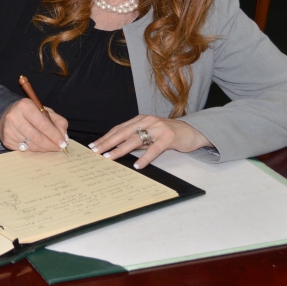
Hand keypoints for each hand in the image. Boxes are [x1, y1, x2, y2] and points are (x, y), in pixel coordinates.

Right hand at [0, 99, 68, 152]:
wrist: (6, 114)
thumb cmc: (30, 113)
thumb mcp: (45, 111)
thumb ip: (58, 122)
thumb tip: (64, 137)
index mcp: (25, 106)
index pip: (43, 124)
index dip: (54, 135)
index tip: (63, 143)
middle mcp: (14, 117)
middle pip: (37, 137)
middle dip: (51, 145)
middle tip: (59, 148)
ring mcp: (9, 130)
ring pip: (31, 145)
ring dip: (44, 148)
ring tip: (51, 147)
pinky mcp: (6, 140)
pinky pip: (25, 149)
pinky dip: (35, 150)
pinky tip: (38, 146)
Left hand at [90, 115, 212, 167]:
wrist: (192, 131)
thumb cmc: (168, 134)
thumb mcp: (150, 134)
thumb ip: (136, 139)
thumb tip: (117, 148)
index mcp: (140, 120)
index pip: (118, 129)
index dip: (106, 137)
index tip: (94, 146)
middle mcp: (147, 121)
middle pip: (123, 132)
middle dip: (107, 143)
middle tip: (96, 152)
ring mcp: (158, 128)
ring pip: (135, 139)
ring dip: (121, 149)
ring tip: (110, 157)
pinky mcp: (168, 137)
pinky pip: (154, 149)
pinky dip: (145, 158)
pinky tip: (138, 165)